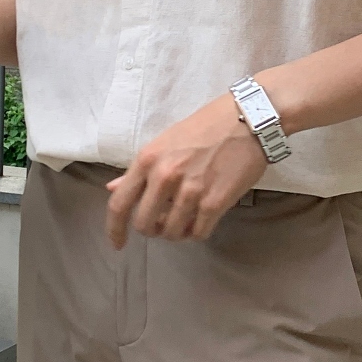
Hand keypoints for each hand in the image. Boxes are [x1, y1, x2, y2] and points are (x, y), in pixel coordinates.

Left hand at [105, 93, 267, 248]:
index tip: (117, 242)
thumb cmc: (206, 126)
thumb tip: (113, 188)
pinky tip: (202, 219)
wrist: (248, 119)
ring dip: (177, 231)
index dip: (114, 229)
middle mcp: (165, 176)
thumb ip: (141, 169)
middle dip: (152, 229)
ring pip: (171, 233)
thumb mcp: (166, 141)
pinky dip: (197, 231)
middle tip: (163, 222)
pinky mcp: (214, 203)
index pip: (119, 203)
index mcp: (148, 159)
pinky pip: (198, 233)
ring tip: (186, 217)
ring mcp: (190, 191)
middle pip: (144, 224)